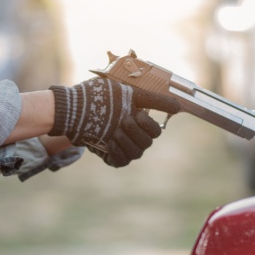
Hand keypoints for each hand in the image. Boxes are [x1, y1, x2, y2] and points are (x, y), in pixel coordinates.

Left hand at [48, 78, 178, 154]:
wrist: (76, 109)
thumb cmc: (103, 99)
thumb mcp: (128, 93)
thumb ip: (154, 100)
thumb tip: (179, 106)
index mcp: (141, 124)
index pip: (155, 131)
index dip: (148, 124)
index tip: (137, 113)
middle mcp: (135, 138)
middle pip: (147, 143)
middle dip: (135, 132)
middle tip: (123, 122)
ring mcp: (124, 149)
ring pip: (135, 153)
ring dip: (126, 142)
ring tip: (114, 132)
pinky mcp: (112, 157)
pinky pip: (121, 161)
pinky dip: (117, 153)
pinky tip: (109, 144)